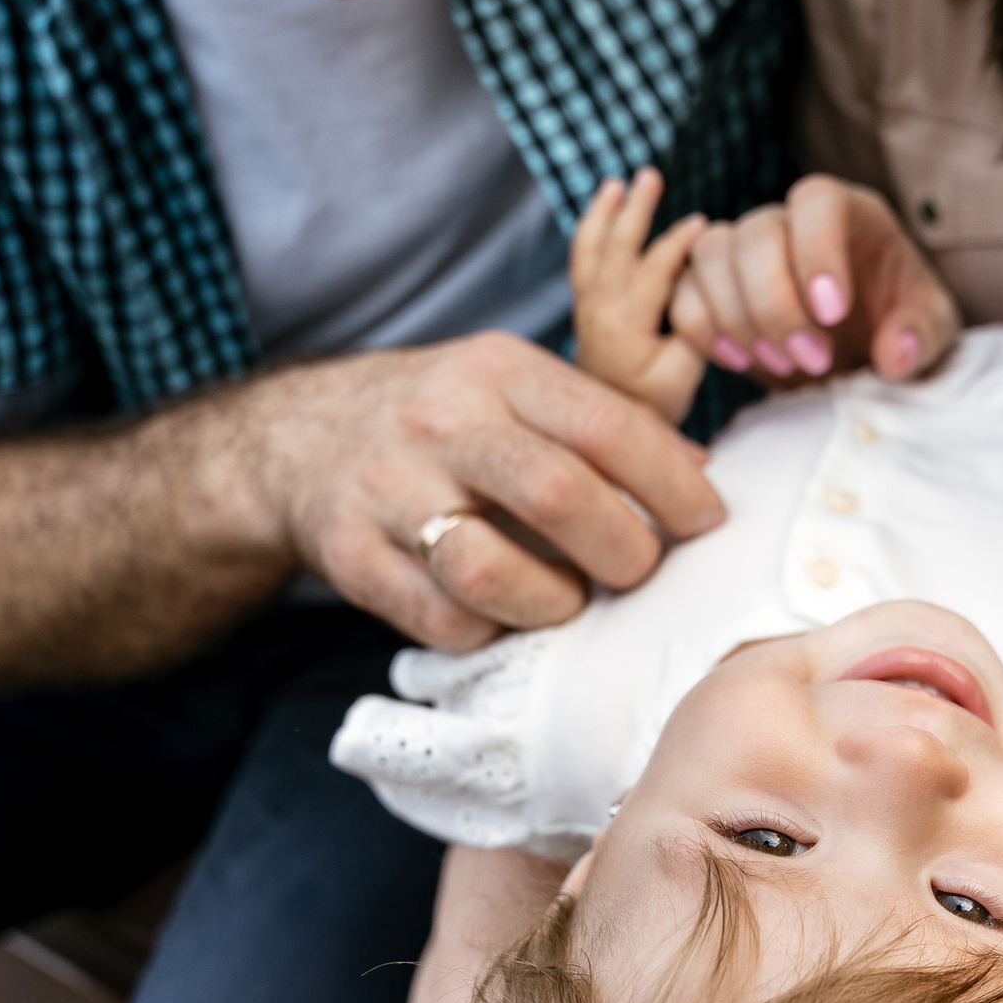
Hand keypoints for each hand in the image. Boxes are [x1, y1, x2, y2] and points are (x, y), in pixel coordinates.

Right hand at [249, 334, 723, 651]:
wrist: (297, 438)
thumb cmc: (444, 421)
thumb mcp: (517, 388)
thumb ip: (605, 424)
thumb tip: (701, 477)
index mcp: (499, 371)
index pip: (608, 425)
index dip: (672, 485)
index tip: (705, 522)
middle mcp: (440, 422)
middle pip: (557, 494)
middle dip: (623, 550)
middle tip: (639, 570)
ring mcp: (388, 491)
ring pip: (491, 571)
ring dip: (555, 602)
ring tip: (571, 599)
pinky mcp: (352, 556)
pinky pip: (444, 621)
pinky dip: (493, 631)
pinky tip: (506, 613)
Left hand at [569, 167, 708, 421]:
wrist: (607, 434)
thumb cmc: (653, 407)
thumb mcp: (683, 375)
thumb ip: (692, 328)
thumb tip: (699, 290)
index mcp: (623, 323)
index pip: (653, 268)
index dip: (678, 243)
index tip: (701, 222)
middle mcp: (598, 310)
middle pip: (614, 248)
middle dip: (634, 209)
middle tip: (650, 176)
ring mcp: (586, 310)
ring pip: (591, 250)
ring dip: (602, 214)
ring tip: (613, 184)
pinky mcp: (584, 313)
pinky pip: (583, 262)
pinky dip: (590, 233)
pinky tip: (599, 214)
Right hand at [669, 173, 960, 385]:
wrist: (863, 349)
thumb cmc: (900, 324)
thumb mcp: (931, 330)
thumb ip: (921, 335)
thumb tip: (895, 356)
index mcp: (847, 211)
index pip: (817, 201)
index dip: (817, 250)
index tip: (833, 313)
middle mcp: (787, 220)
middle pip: (755, 233)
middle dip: (776, 305)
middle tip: (813, 360)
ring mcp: (742, 248)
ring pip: (709, 256)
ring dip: (738, 319)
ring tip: (782, 366)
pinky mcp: (710, 286)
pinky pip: (682, 293)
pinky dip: (703, 331)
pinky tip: (743, 362)